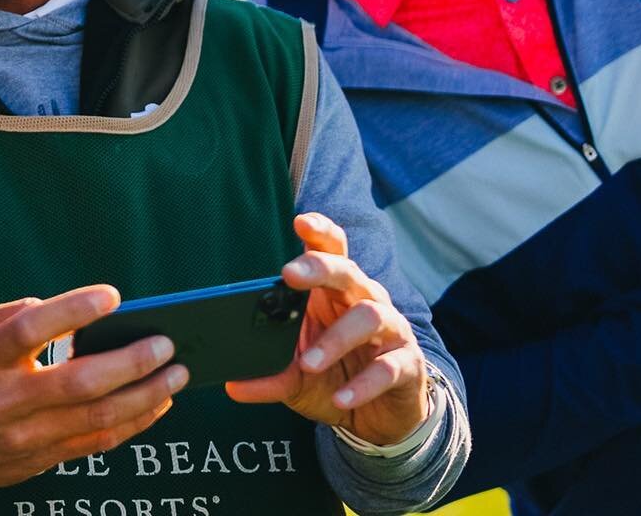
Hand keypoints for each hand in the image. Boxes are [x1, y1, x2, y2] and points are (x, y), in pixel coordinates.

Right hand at [0, 285, 187, 488]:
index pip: (30, 331)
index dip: (72, 311)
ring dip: (144, 396)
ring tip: (176, 373)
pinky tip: (156, 404)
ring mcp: (26, 435)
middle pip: (77, 382)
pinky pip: (95, 443)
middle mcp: (6, 399)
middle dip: (129, 363)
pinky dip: (132, 424)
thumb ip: (12, 315)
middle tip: (166, 343)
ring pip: (96, 418)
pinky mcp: (42, 459)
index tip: (112, 296)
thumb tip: (63, 309)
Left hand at [225, 213, 431, 446]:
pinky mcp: (408, 364)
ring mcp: (391, 330)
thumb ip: (270, 377)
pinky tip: (342, 398)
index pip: (331, 250)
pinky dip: (363, 383)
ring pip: (370, 316)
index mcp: (336, 292)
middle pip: (348, 271)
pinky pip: (389, 367)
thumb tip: (232, 385)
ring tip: (308, 363)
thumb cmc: (336, 380)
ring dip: (336, 338)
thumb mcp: (298, 381)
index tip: (299, 222)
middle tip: (289, 274)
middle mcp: (365, 301)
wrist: (380, 419)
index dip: (319, 232)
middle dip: (320, 267)